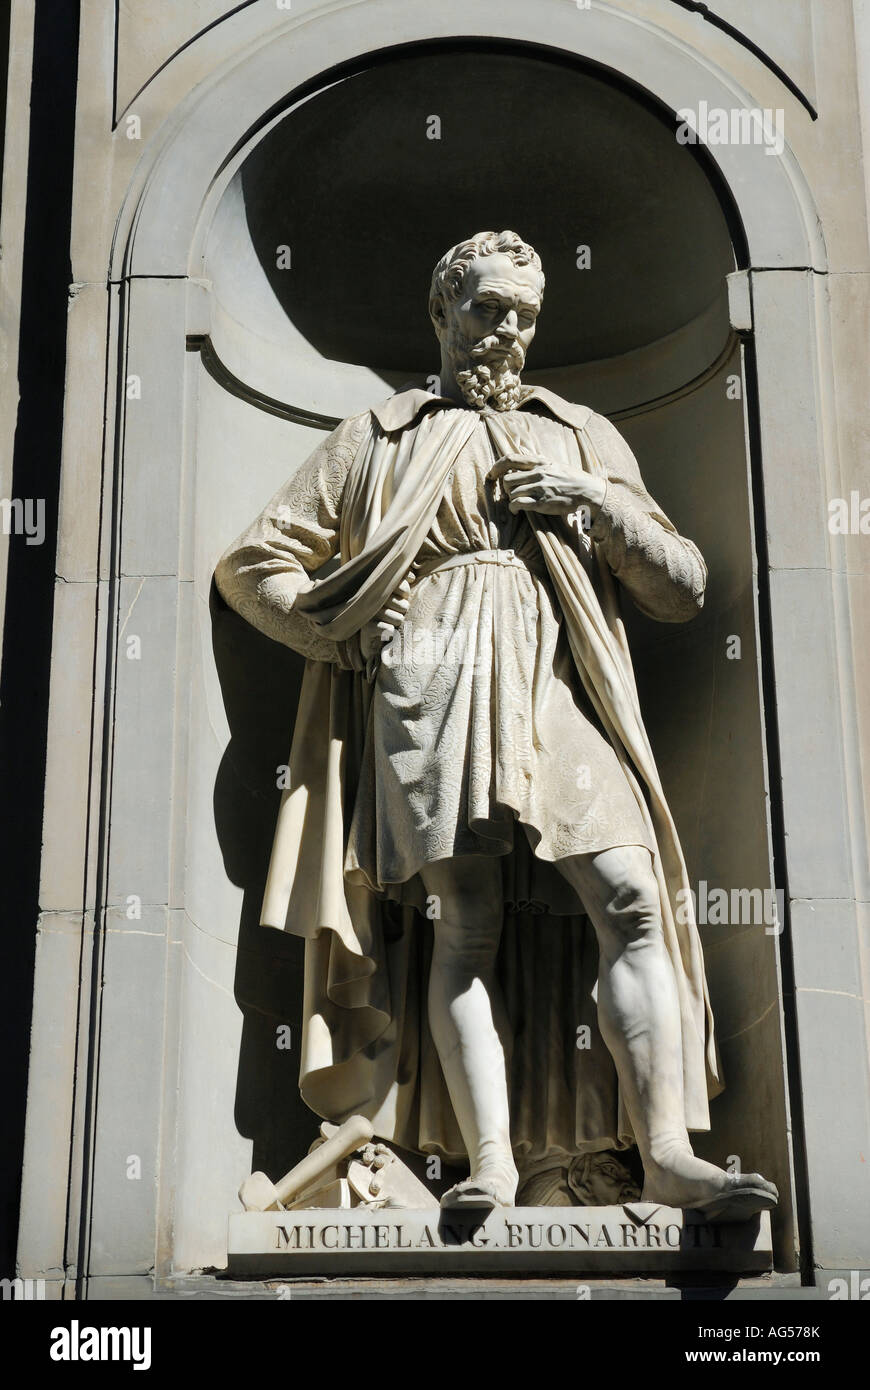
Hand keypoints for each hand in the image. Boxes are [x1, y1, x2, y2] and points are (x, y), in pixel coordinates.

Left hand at [488, 452, 606, 516]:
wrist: (588, 492)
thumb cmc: (572, 479)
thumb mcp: (555, 464)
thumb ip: (538, 460)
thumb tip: (524, 450)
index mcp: (540, 463)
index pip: (511, 459)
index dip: (497, 466)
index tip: (492, 473)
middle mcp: (538, 474)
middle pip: (508, 479)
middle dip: (506, 488)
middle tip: (512, 493)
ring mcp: (540, 488)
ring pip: (512, 492)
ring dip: (511, 499)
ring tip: (517, 502)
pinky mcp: (542, 503)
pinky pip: (518, 504)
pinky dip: (513, 508)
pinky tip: (517, 510)